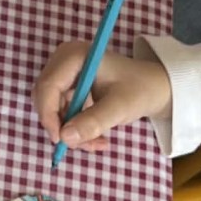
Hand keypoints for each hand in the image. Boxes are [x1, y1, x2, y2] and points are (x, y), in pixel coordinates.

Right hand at [33, 42, 170, 151]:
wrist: (154, 87)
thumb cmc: (139, 90)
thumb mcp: (119, 108)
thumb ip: (92, 121)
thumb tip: (65, 138)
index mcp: (74, 56)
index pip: (48, 86)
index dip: (49, 114)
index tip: (61, 140)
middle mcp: (64, 62)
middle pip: (46, 99)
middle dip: (61, 125)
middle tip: (80, 145)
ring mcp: (66, 75)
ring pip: (53, 110)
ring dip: (70, 131)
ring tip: (97, 143)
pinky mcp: (69, 89)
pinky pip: (62, 114)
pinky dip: (76, 129)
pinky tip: (96, 139)